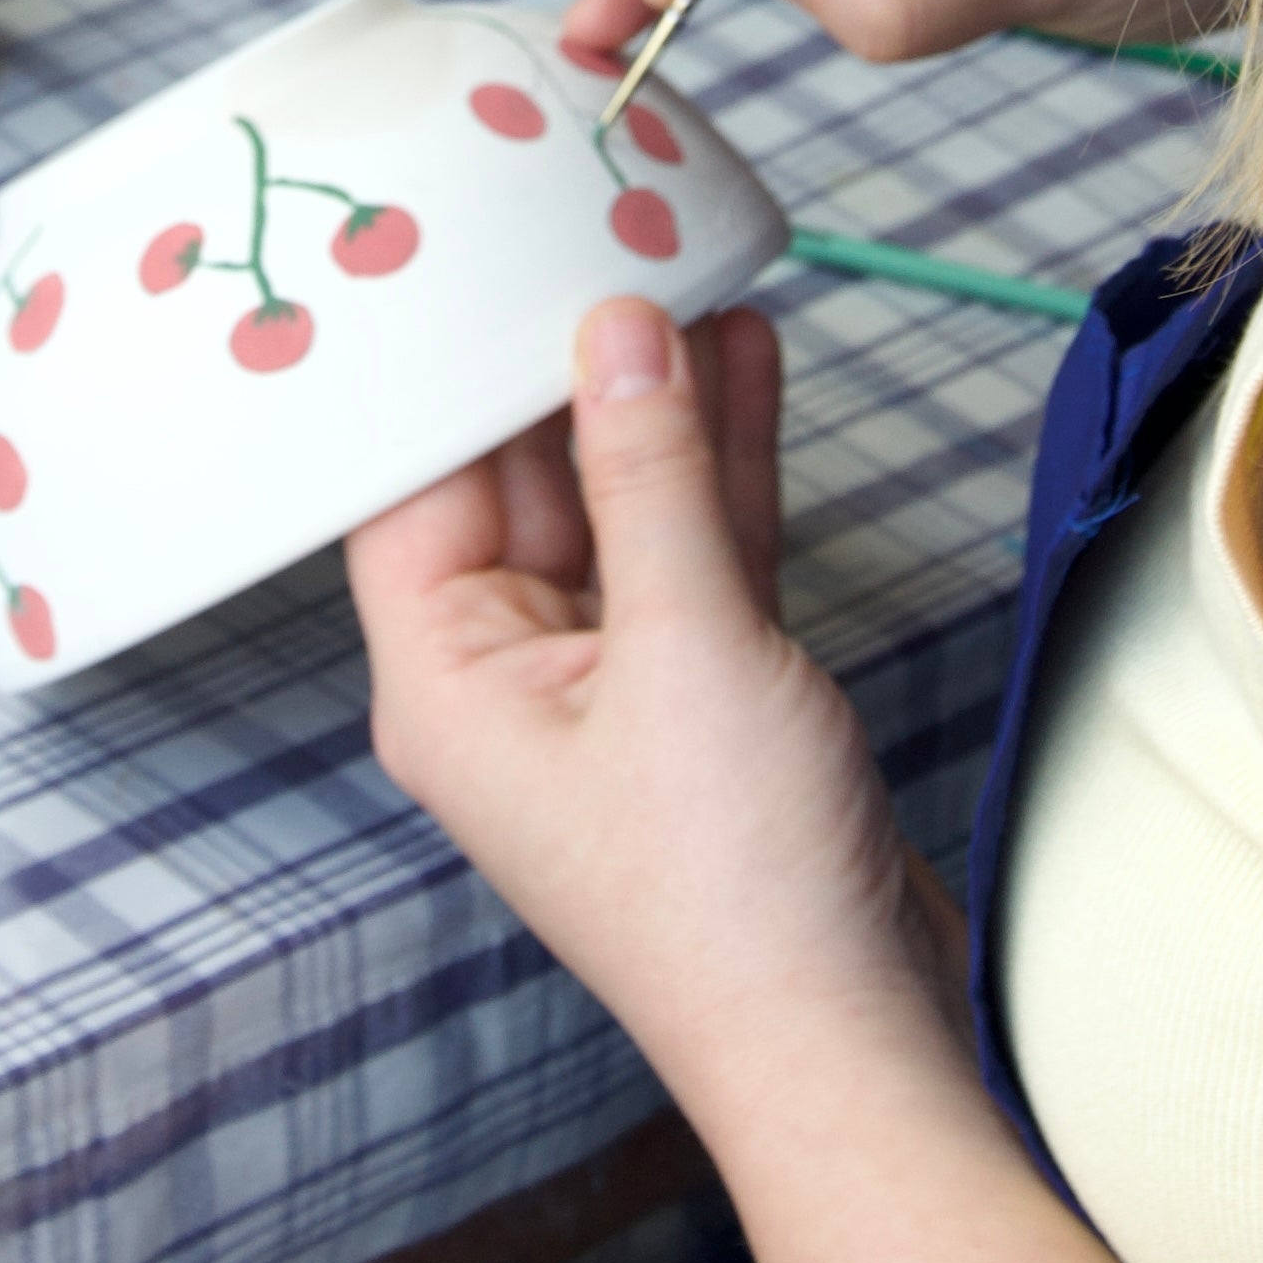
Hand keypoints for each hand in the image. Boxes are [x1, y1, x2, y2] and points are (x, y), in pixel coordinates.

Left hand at [347, 299, 956, 1137]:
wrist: (851, 1038)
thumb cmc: (734, 884)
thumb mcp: (687, 644)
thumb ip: (648, 473)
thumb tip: (614, 324)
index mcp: (443, 679)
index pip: (411, 482)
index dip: (443, 365)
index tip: (469, 247)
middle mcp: (507, 678)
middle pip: (518, 479)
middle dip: (567, 359)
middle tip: (599, 224)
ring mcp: (607, 688)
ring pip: (620, 502)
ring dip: (658, 396)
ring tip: (688, 262)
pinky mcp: (700, 695)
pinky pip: (692, 547)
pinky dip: (718, 461)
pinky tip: (747, 356)